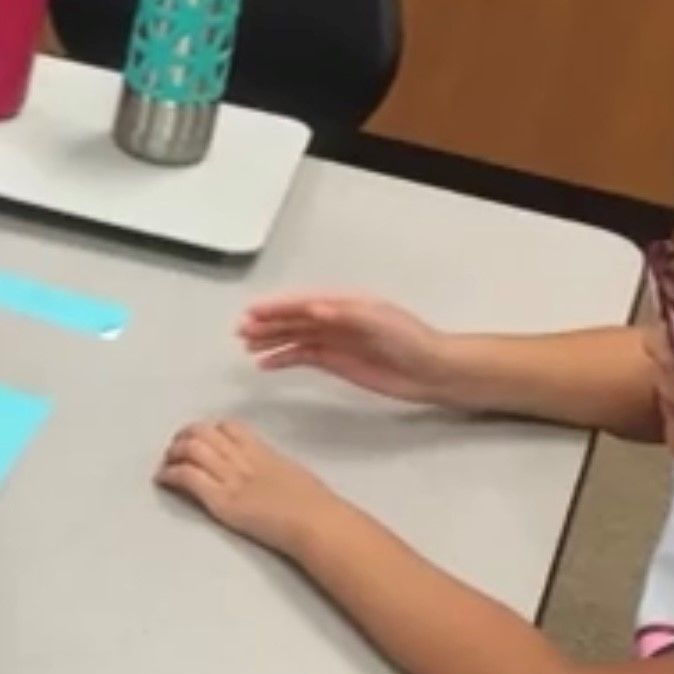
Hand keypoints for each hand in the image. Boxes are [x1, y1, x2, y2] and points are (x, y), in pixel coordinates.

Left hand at [157, 420, 349, 555]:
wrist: (315, 522)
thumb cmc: (314, 505)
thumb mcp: (291, 473)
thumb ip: (271, 466)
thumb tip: (265, 470)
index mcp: (261, 451)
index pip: (227, 427)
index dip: (208, 429)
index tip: (199, 437)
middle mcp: (243, 459)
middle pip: (203, 433)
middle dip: (184, 437)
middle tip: (175, 447)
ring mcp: (231, 478)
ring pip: (190, 450)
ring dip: (173, 454)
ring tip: (167, 463)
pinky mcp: (221, 500)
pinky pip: (187, 477)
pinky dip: (170, 474)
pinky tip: (164, 480)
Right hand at [240, 295, 454, 405]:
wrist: (433, 371)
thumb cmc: (412, 342)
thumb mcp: (381, 322)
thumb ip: (346, 314)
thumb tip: (313, 308)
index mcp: (345, 304)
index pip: (303, 302)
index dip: (276, 306)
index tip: (251, 312)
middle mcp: (336, 319)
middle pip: (293, 318)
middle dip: (266, 322)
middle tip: (240, 330)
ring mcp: (334, 340)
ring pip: (293, 335)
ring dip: (269, 338)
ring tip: (245, 345)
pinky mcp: (336, 361)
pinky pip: (301, 356)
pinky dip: (282, 358)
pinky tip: (265, 364)